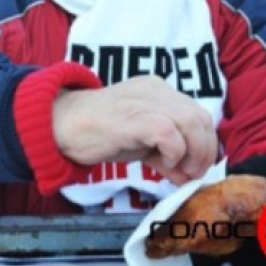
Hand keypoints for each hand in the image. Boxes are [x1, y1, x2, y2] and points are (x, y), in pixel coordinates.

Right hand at [53, 75, 216, 184]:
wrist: (60, 124)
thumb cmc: (97, 131)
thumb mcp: (139, 140)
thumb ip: (166, 153)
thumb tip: (188, 175)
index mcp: (157, 91)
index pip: (198, 114)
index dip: (205, 144)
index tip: (195, 167)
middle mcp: (155, 90)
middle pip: (201, 117)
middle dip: (205, 151)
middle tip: (192, 173)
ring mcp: (143, 101)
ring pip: (191, 122)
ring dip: (194, 153)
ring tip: (180, 171)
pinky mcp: (132, 117)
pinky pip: (169, 132)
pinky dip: (175, 152)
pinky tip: (162, 163)